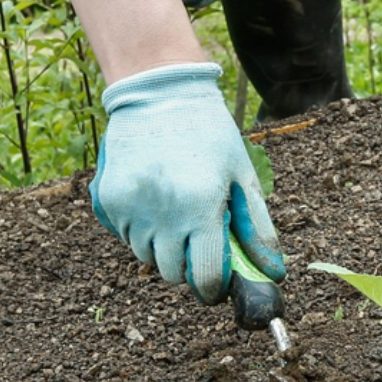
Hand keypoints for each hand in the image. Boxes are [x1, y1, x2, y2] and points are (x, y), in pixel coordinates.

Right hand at [90, 63, 285, 303]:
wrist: (159, 93)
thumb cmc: (209, 135)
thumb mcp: (242, 176)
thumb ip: (258, 228)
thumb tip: (272, 273)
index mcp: (200, 206)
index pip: (205, 277)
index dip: (214, 287)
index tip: (217, 282)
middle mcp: (161, 212)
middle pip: (172, 274)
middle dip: (188, 266)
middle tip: (197, 239)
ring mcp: (130, 207)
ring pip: (146, 258)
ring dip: (163, 248)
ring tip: (175, 212)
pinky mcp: (108, 200)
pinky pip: (125, 236)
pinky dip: (141, 230)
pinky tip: (153, 200)